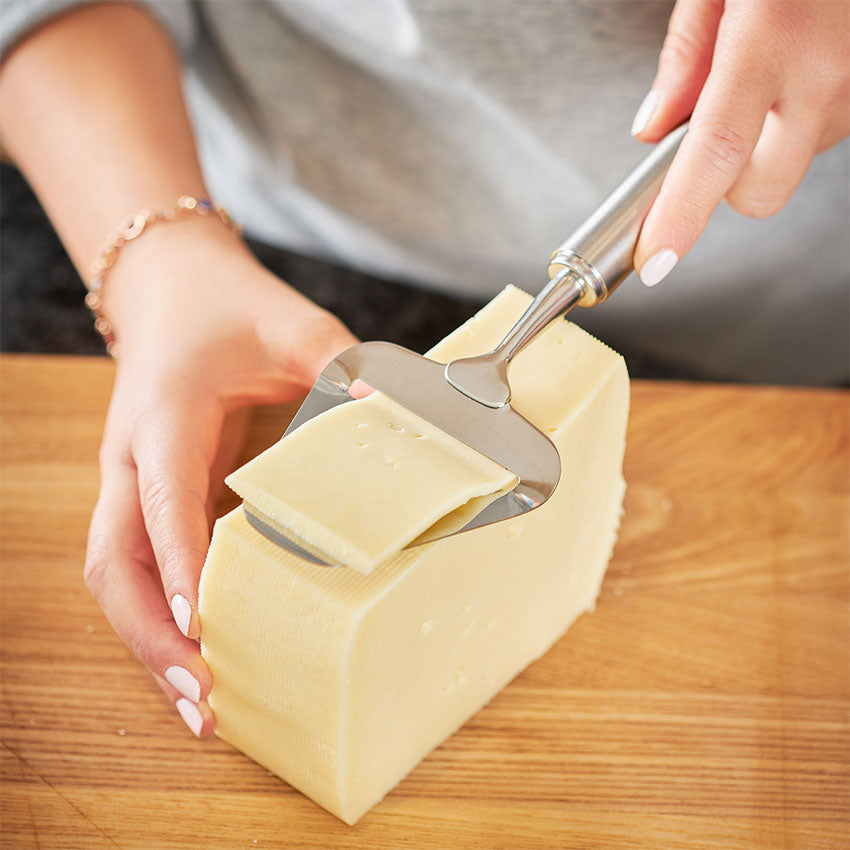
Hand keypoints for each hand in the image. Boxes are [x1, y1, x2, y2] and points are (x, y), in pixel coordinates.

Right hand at [82, 217, 357, 734]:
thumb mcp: (290, 324)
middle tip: (203, 694)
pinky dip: (169, 617)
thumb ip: (340, 362)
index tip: (203, 623)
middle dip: (151, 635)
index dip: (180, 564)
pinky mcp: (156, 498)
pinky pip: (148, 569)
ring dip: (152, 642)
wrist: (176, 290)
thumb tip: (391, 416)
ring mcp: (137, 484)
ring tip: (202, 704)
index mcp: (163, 415)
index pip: (162, 499)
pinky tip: (206, 654)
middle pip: (115, 565)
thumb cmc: (227, 308)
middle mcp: (134, 460)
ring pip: (122, 578)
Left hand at [631, 0, 849, 284]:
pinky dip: (800, 119)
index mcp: (774, 38)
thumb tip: (653, 130)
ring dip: (767, 142)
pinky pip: (825, 133)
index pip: (714, 156)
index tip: (655, 258)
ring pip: (793, 163)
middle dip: (723, 184)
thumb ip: (685, 56)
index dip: (680, 217)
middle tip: (709, 137)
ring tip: (767, 70)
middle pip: (759, 192)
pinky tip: (800, 67)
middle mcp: (828, 74)